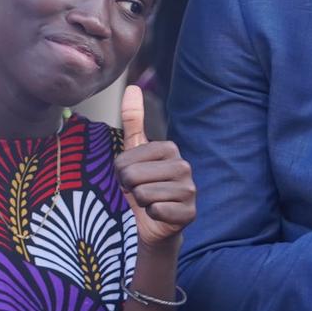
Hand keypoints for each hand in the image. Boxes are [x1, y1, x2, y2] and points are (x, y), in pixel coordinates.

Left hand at [115, 86, 194, 245]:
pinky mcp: (190, 212)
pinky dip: (152, 215)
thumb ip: (133, 120)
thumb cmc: (141, 186)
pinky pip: (156, 211)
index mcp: (169, 148)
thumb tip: (132, 87)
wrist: (153, 223)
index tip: (132, 178)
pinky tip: (159, 214)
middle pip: (133, 177)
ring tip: (149, 202)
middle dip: (130, 188)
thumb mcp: (133, 153)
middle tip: (139, 192)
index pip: (124, 161)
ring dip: (141, 203)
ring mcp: (190, 190)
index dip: (120, 174)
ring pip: (144, 195)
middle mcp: (184, 166)